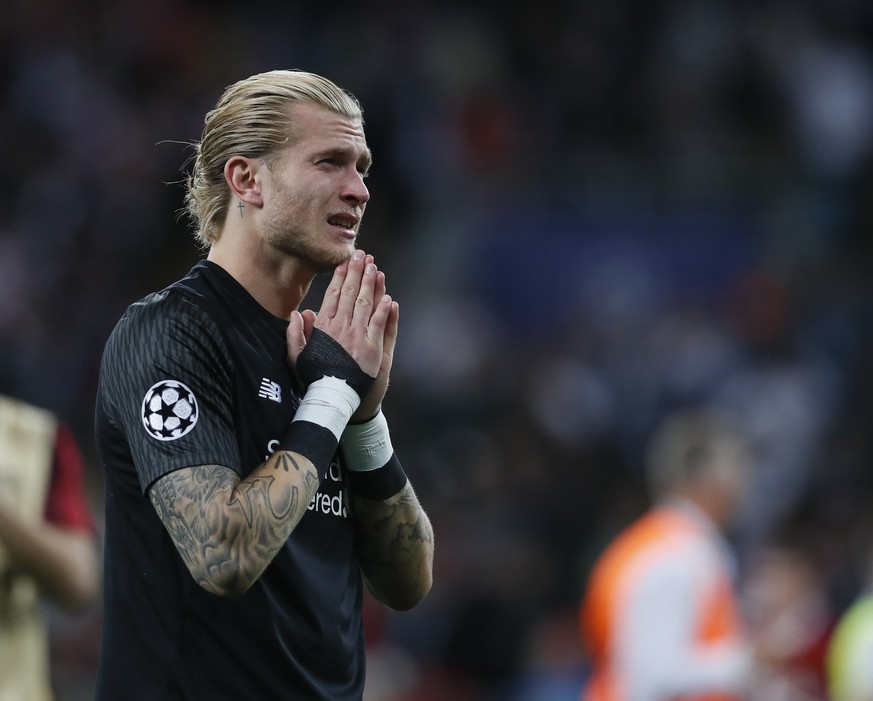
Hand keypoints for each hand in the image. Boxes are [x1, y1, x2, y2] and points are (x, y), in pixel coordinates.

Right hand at [287, 250, 396, 414]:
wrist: (332, 398)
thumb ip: (296, 334)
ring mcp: (357, 337)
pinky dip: (383, 310)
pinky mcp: (372, 348)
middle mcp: (341, 328)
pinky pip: (379, 324)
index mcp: (324, 328)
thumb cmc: (314, 377)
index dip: (340, 277)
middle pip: (351, 294)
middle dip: (357, 272)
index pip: (333, 295)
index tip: (345, 262)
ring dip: (371, 284)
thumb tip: (299, 313)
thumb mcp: (297, 356)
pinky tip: (388, 297)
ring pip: (365, 304)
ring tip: (375, 268)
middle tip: (363, 255)